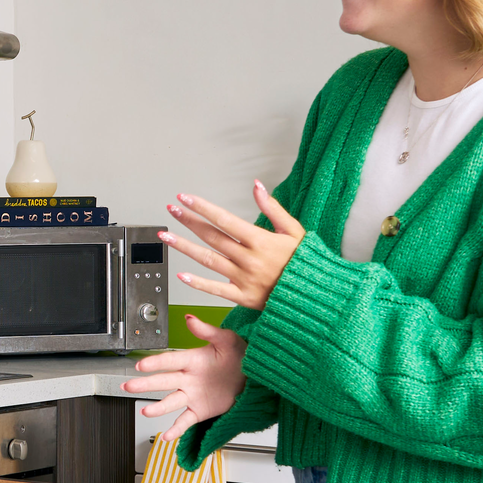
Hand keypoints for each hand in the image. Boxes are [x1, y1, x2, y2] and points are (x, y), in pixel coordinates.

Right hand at [120, 316, 247, 435]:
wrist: (253, 376)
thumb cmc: (240, 355)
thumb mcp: (226, 339)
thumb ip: (207, 331)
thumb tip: (190, 319)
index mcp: (192, 360)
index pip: (169, 361)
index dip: (155, 363)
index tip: (141, 365)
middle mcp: (188, 379)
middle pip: (163, 381)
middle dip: (144, 384)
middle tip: (128, 385)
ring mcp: (192, 395)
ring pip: (170, 402)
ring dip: (157, 407)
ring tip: (146, 411)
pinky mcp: (199, 410)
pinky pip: (185, 420)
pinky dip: (176, 429)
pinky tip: (167, 435)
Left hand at [163, 184, 302, 310]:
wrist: (315, 296)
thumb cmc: (304, 262)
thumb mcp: (294, 230)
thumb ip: (273, 208)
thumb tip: (257, 185)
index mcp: (261, 240)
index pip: (225, 219)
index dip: (202, 207)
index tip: (185, 198)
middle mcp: (249, 259)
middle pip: (212, 237)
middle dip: (189, 221)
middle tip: (172, 210)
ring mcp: (244, 279)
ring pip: (208, 260)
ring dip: (184, 247)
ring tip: (166, 236)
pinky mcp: (243, 297)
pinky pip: (216, 290)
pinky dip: (197, 283)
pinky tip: (181, 274)